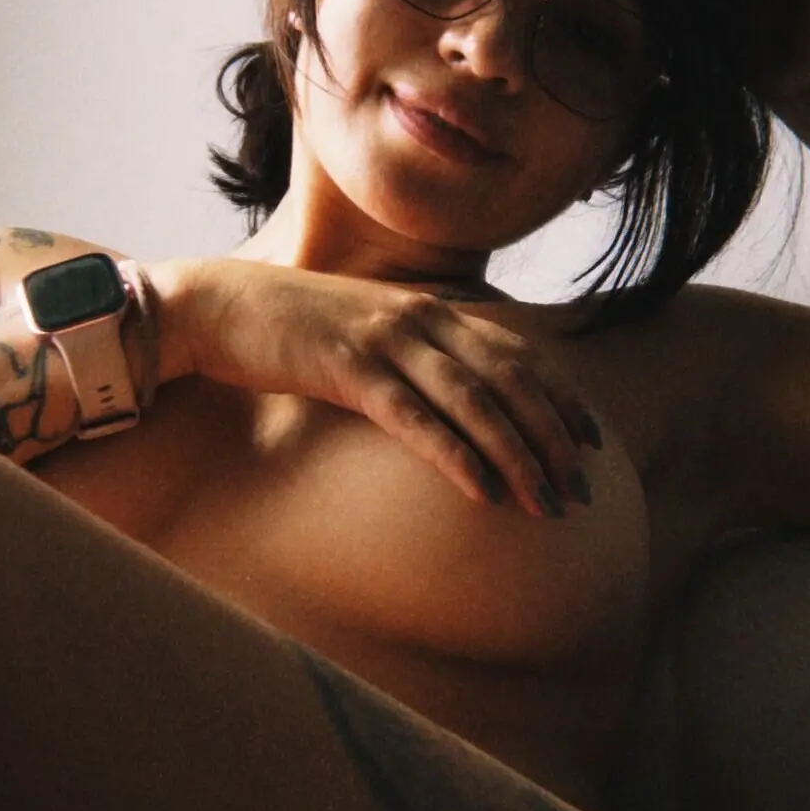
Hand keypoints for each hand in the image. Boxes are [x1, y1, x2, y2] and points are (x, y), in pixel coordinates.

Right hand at [180, 259, 599, 518]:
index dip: (562, 398)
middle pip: (511, 381)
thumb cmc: (288, 328)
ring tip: (547, 505)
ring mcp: (386, 340)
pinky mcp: (349, 368)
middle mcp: (420, 318)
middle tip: (583, 492)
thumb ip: (409, 356)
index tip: (593, 442)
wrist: (217, 305)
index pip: (518, 354)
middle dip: (554, 439)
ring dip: (519, 457)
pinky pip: (417, 418)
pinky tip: (484, 492)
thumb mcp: (363, 336)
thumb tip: (446, 400)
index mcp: (429, 309)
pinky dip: (457, 456)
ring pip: (476, 401)